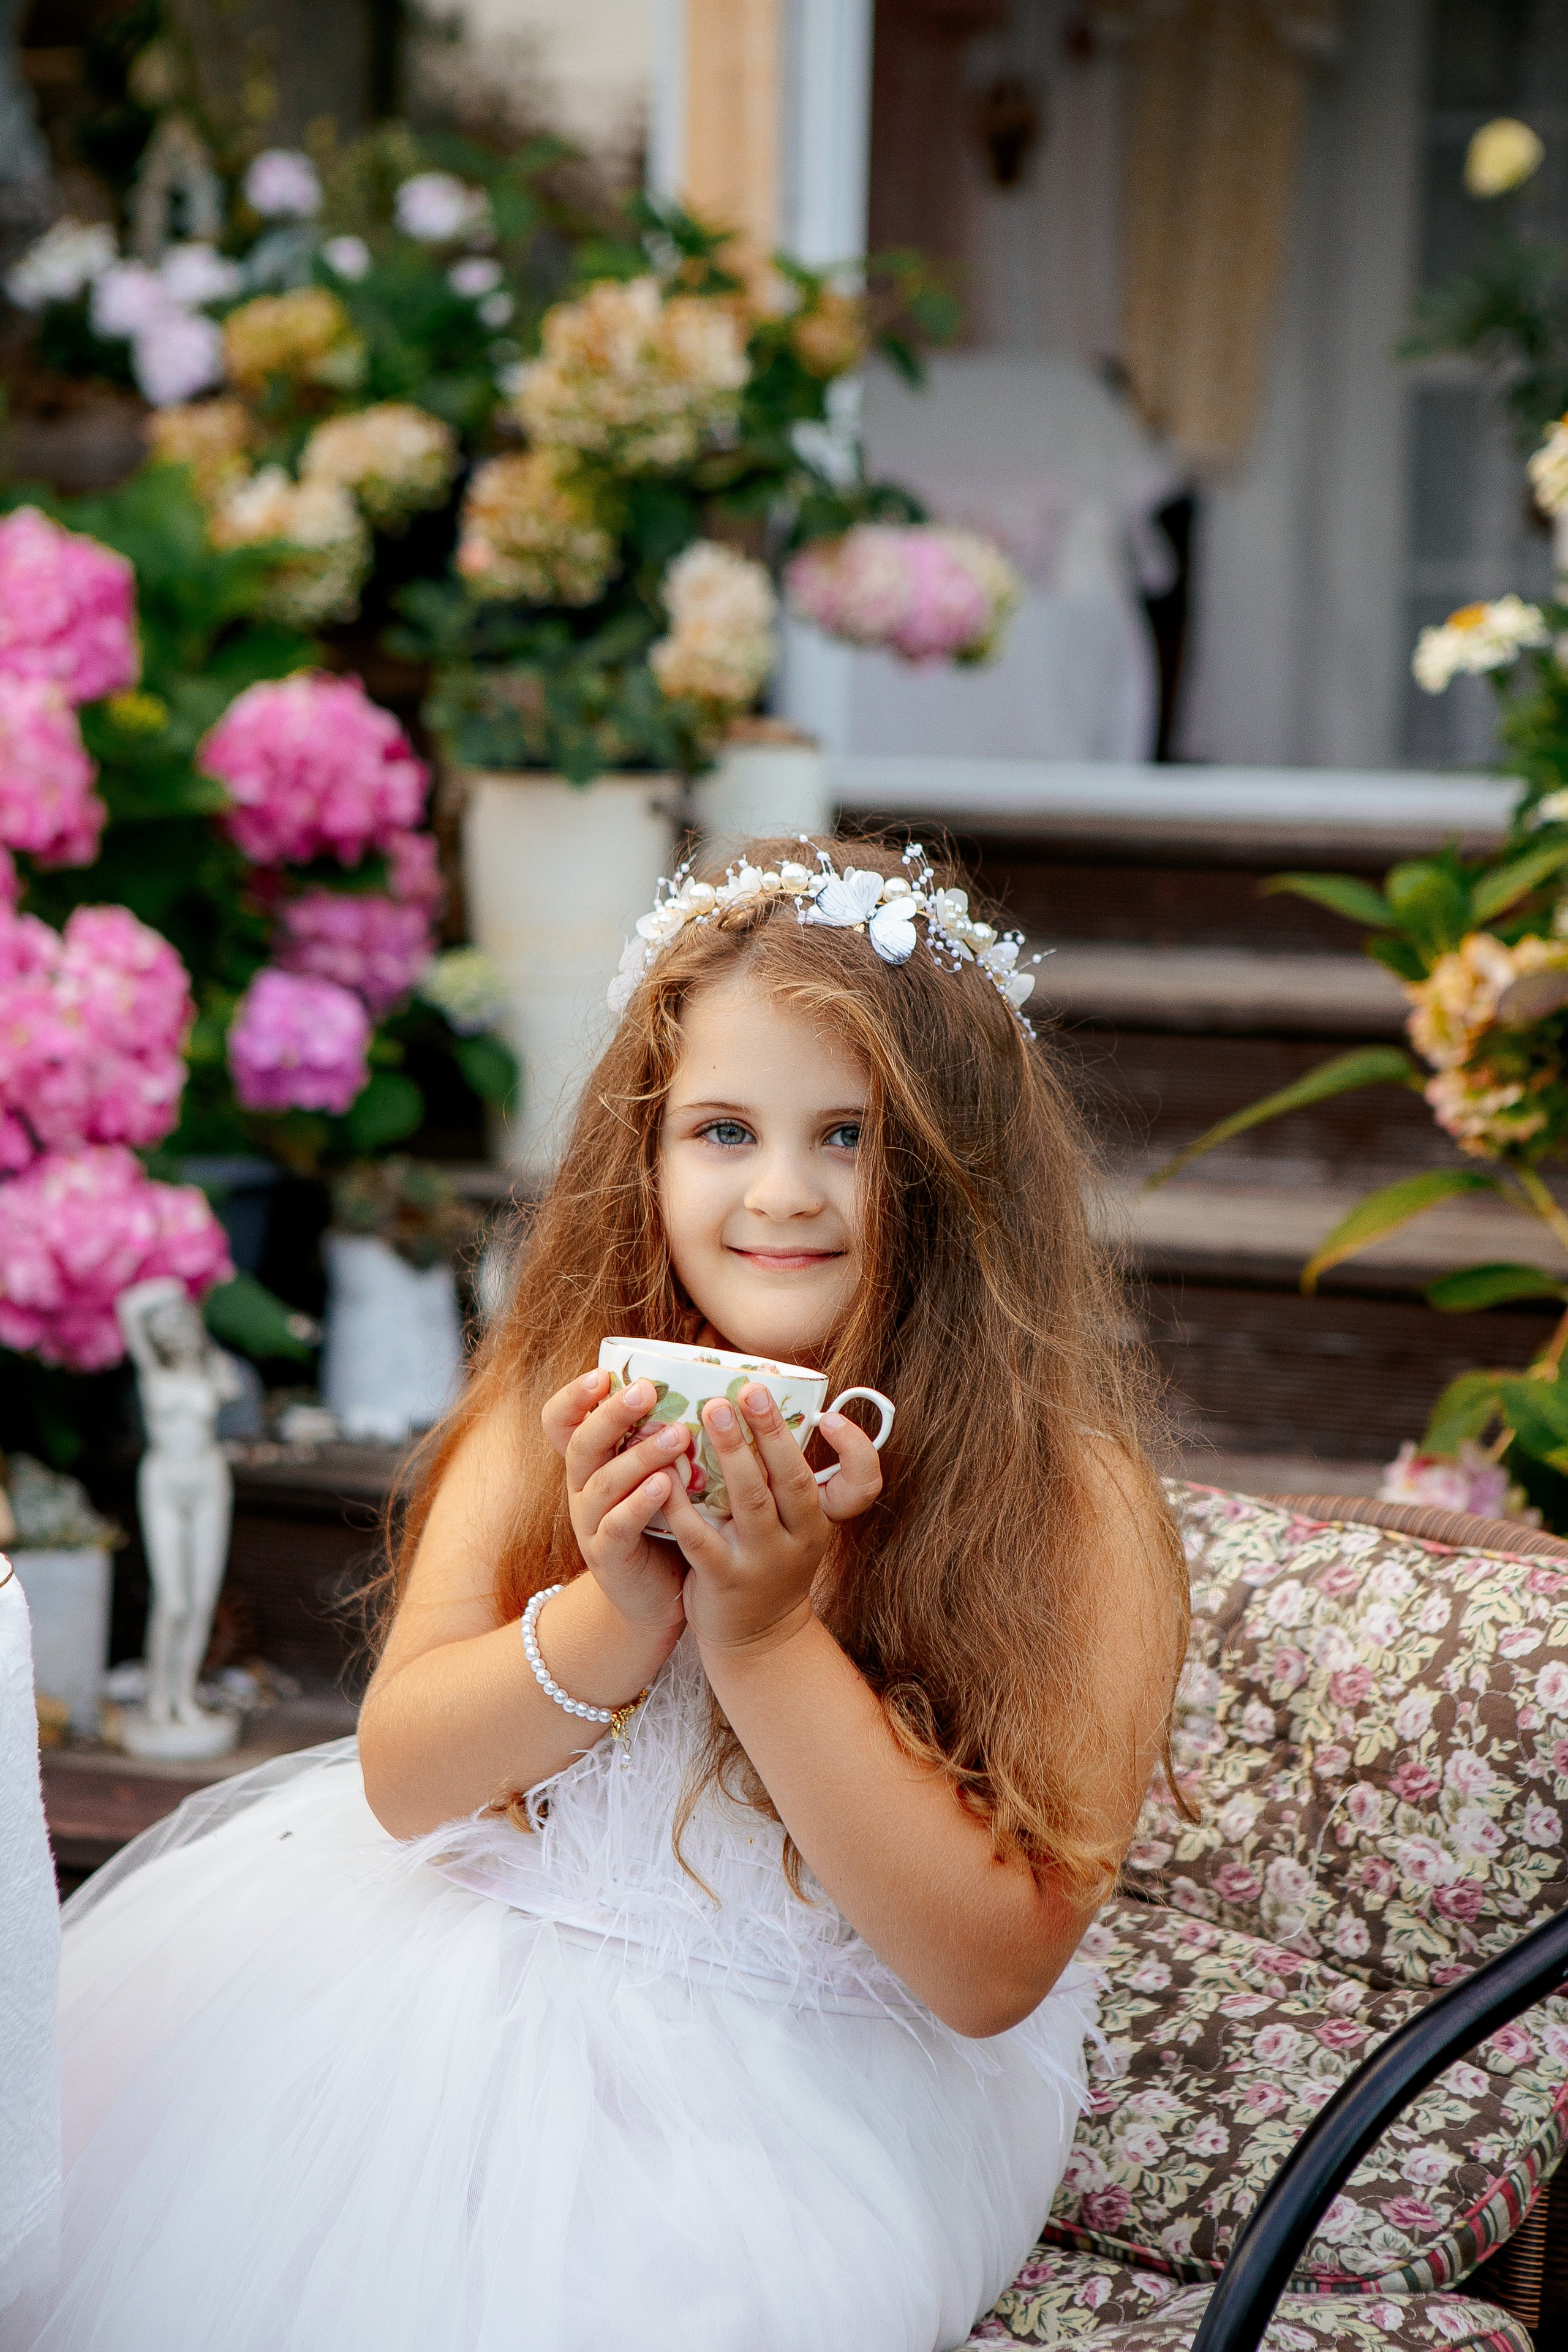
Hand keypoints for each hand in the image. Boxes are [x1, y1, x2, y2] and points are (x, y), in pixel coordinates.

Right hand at [542, 1371, 690, 1640]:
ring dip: (639, 1455)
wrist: (659, 1598)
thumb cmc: (668, 1523)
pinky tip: (666, 1485)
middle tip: (645, 1391)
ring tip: (677, 1435)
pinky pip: (617, 1525)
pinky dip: (640, 1503)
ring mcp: (590, 1524)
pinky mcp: (608, 1556)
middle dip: (611, 1414)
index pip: (560, 1422)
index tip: (602, 1373)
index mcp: (591, 1462)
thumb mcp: (658, 1474)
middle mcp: (583, 1488)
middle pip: (582, 1443)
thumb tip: (710, 1383)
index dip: (573, 1397)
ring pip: (603, 1482)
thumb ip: (666, 1435)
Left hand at [663, 1385, 882, 1654]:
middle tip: (749, 1389)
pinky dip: (681, 1502)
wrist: (757, 1638)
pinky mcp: (724, 1578)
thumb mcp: (797, 1526)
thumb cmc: (772, 1562)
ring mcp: (763, 1561)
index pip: (862, 1484)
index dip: (855, 1448)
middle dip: (771, 1432)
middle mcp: (800, 1539)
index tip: (829, 1416)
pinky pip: (700, 1536)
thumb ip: (788, 1478)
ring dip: (731, 1454)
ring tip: (712, 1411)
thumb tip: (769, 1407)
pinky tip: (664, 1471)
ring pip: (751, 1501)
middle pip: (793, 1479)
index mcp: (821, 1519)